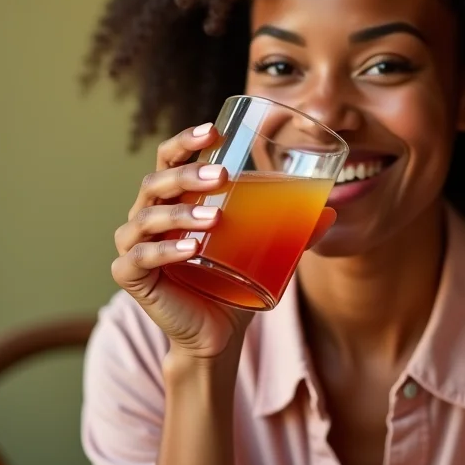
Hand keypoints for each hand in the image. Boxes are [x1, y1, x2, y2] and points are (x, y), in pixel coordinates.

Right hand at [111, 122, 336, 361]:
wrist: (216, 333)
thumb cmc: (233, 280)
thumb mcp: (264, 250)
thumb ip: (294, 231)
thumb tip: (331, 212)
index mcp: (173, 199)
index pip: (169, 159)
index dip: (185, 141)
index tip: (214, 131)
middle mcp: (148, 216)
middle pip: (156, 182)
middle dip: (187, 174)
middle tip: (222, 176)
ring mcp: (135, 246)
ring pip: (148, 218)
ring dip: (181, 214)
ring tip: (216, 219)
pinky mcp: (133, 278)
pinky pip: (140, 258)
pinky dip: (164, 251)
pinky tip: (190, 248)